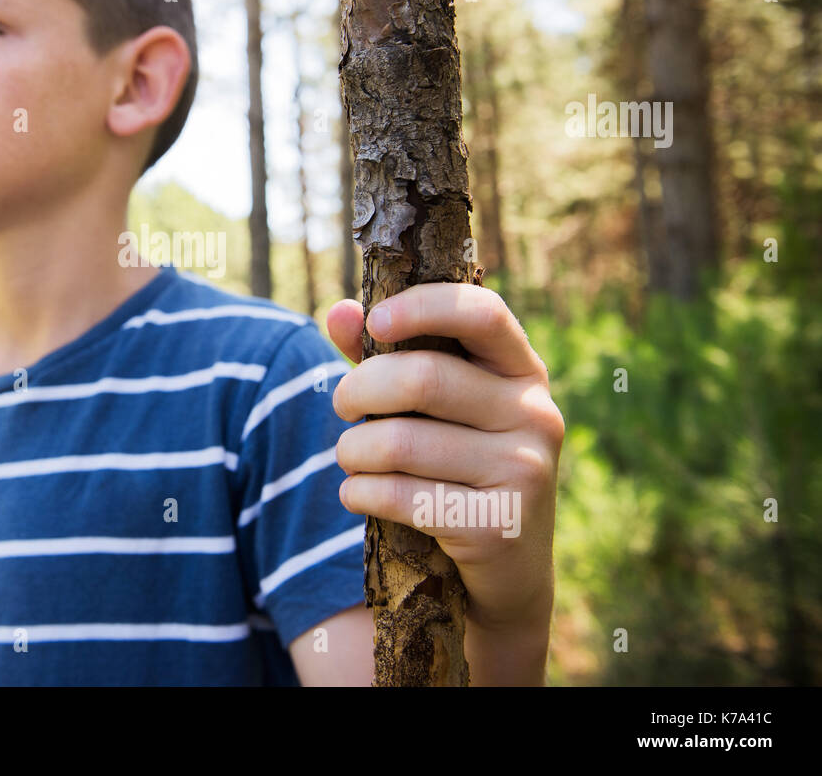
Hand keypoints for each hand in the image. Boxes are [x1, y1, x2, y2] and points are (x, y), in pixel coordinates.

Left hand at [326, 283, 562, 641]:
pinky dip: (359, 492)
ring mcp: (523, 471)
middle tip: (342, 407)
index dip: (422, 307)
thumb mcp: (434, 407)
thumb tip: (340, 313)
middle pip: (422, 378)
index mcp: (522, 370)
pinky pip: (399, 495)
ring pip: (399, 442)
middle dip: (359, 390)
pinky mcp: (497, 525)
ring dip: (352, 451)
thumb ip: (387, 356)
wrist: (507, 569)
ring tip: (351, 459)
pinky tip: (358, 494)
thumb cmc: (457, 466)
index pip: (481, 312)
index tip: (375, 321)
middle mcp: (535, 414)